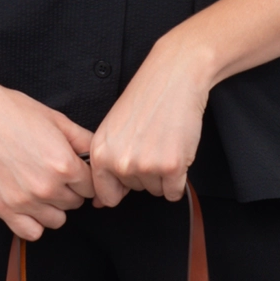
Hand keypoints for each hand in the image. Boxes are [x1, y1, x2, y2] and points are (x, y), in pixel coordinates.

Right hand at [0, 69, 95, 239]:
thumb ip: (82, 140)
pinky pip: (31, 232)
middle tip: (52, 174)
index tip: (74, 171)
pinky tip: (29, 205)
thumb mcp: (55, 119)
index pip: (91, 187)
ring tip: (40, 188)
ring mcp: (24, 201)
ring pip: (57, 220)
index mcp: (63, 164)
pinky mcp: (3, 209)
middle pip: (75, 203)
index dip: (84, 177)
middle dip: (69, 190)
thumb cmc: (11, 112)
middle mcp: (46, 187)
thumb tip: (96, 155)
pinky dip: (33, 223)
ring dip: (53, 207)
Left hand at [89, 28, 214, 206]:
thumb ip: (106, 164)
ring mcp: (146, 166)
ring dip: (163, 175)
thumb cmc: (145, 100)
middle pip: (135, 191)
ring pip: (156, 191)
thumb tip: (101, 202)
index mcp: (100, 153)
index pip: (106, 196)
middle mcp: (119, 163)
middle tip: (150, 143)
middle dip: (145, 174)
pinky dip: (179, 178)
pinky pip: (174, 192)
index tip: (130, 172)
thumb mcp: (112, 130)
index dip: (121, 188)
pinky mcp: (172, 167)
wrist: (174, 78)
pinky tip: (176, 152)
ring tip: (163, 143)